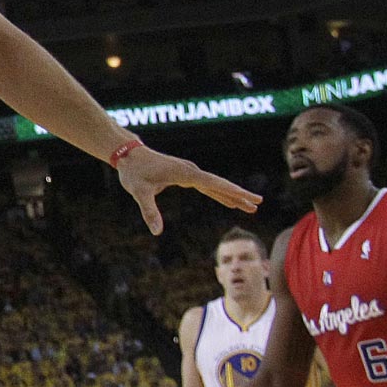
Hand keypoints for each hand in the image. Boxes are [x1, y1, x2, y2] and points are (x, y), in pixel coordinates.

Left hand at [116, 145, 262, 235]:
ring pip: (216, 186)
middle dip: (239, 195)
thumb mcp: (139, 192)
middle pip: (220, 184)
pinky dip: (219, 193)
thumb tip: (157, 232)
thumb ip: (149, 212)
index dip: (233, 192)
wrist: (128, 154)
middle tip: (258, 203)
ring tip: (250, 206)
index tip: (250, 197)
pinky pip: (207, 186)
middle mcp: (191, 171)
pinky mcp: (185, 175)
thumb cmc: (133, 171)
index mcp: (186, 174)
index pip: (214, 184)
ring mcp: (189, 173)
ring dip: (232, 195)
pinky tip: (228, 201)